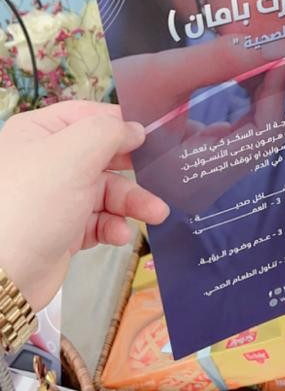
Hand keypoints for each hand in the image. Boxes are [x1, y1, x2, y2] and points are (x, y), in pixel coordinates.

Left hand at [0, 102, 168, 311]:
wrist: (2, 275)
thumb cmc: (34, 203)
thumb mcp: (73, 154)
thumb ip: (110, 132)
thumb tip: (134, 129)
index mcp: (38, 132)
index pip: (88, 115)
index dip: (121, 123)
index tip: (155, 135)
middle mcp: (45, 161)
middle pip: (102, 155)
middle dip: (133, 169)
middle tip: (163, 176)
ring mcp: (54, 197)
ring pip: (105, 191)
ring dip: (131, 202)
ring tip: (156, 214)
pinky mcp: (61, 230)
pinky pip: (97, 221)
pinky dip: (112, 226)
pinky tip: (120, 235)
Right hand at [113, 36, 284, 211]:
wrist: (87, 119)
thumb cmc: (114, 98)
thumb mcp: (163, 73)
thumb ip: (218, 61)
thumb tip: (271, 48)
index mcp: (190, 175)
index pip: (259, 139)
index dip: (275, 96)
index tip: (279, 57)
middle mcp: (200, 187)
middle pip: (262, 141)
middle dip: (272, 96)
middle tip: (274, 53)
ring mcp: (202, 179)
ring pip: (254, 139)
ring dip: (261, 99)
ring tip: (260, 59)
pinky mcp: (201, 164)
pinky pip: (238, 137)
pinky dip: (247, 107)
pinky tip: (245, 76)